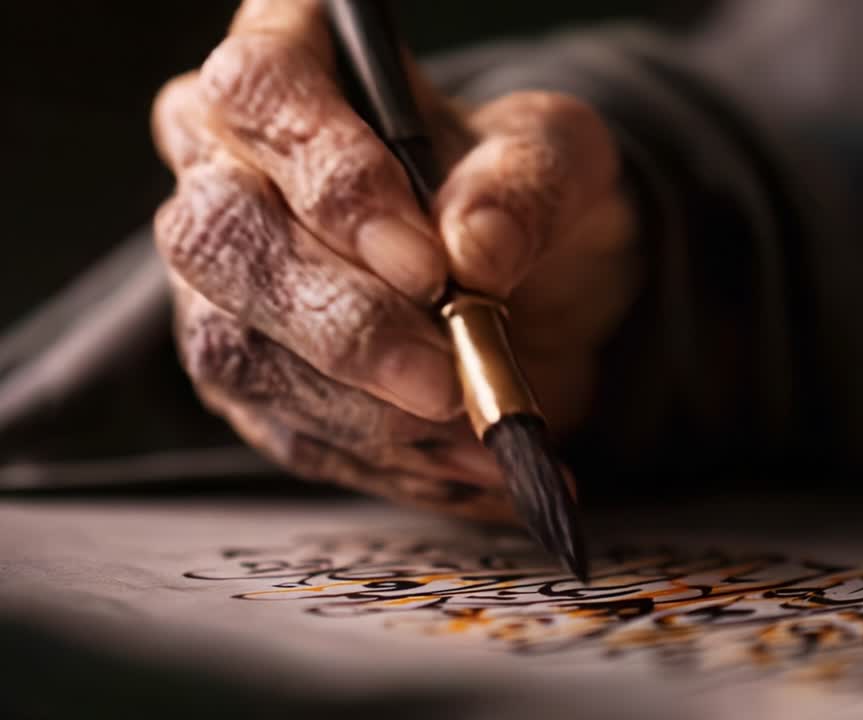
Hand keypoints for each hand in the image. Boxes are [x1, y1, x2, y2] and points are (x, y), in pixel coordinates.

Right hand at [150, 0, 638, 520]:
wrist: (533, 279)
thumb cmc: (519, 190)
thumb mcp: (557, 159)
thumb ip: (522, 187)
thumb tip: (473, 250)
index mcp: (289, 67)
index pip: (260, 88)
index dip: (330, 178)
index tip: (425, 264)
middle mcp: (225, 165)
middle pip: (220, 235)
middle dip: (340, 322)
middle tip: (442, 377)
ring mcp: (220, 280)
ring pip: (236, 348)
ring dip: (363, 413)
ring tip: (473, 432)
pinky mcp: (244, 371)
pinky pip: (282, 430)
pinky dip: (379, 460)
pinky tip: (459, 464)